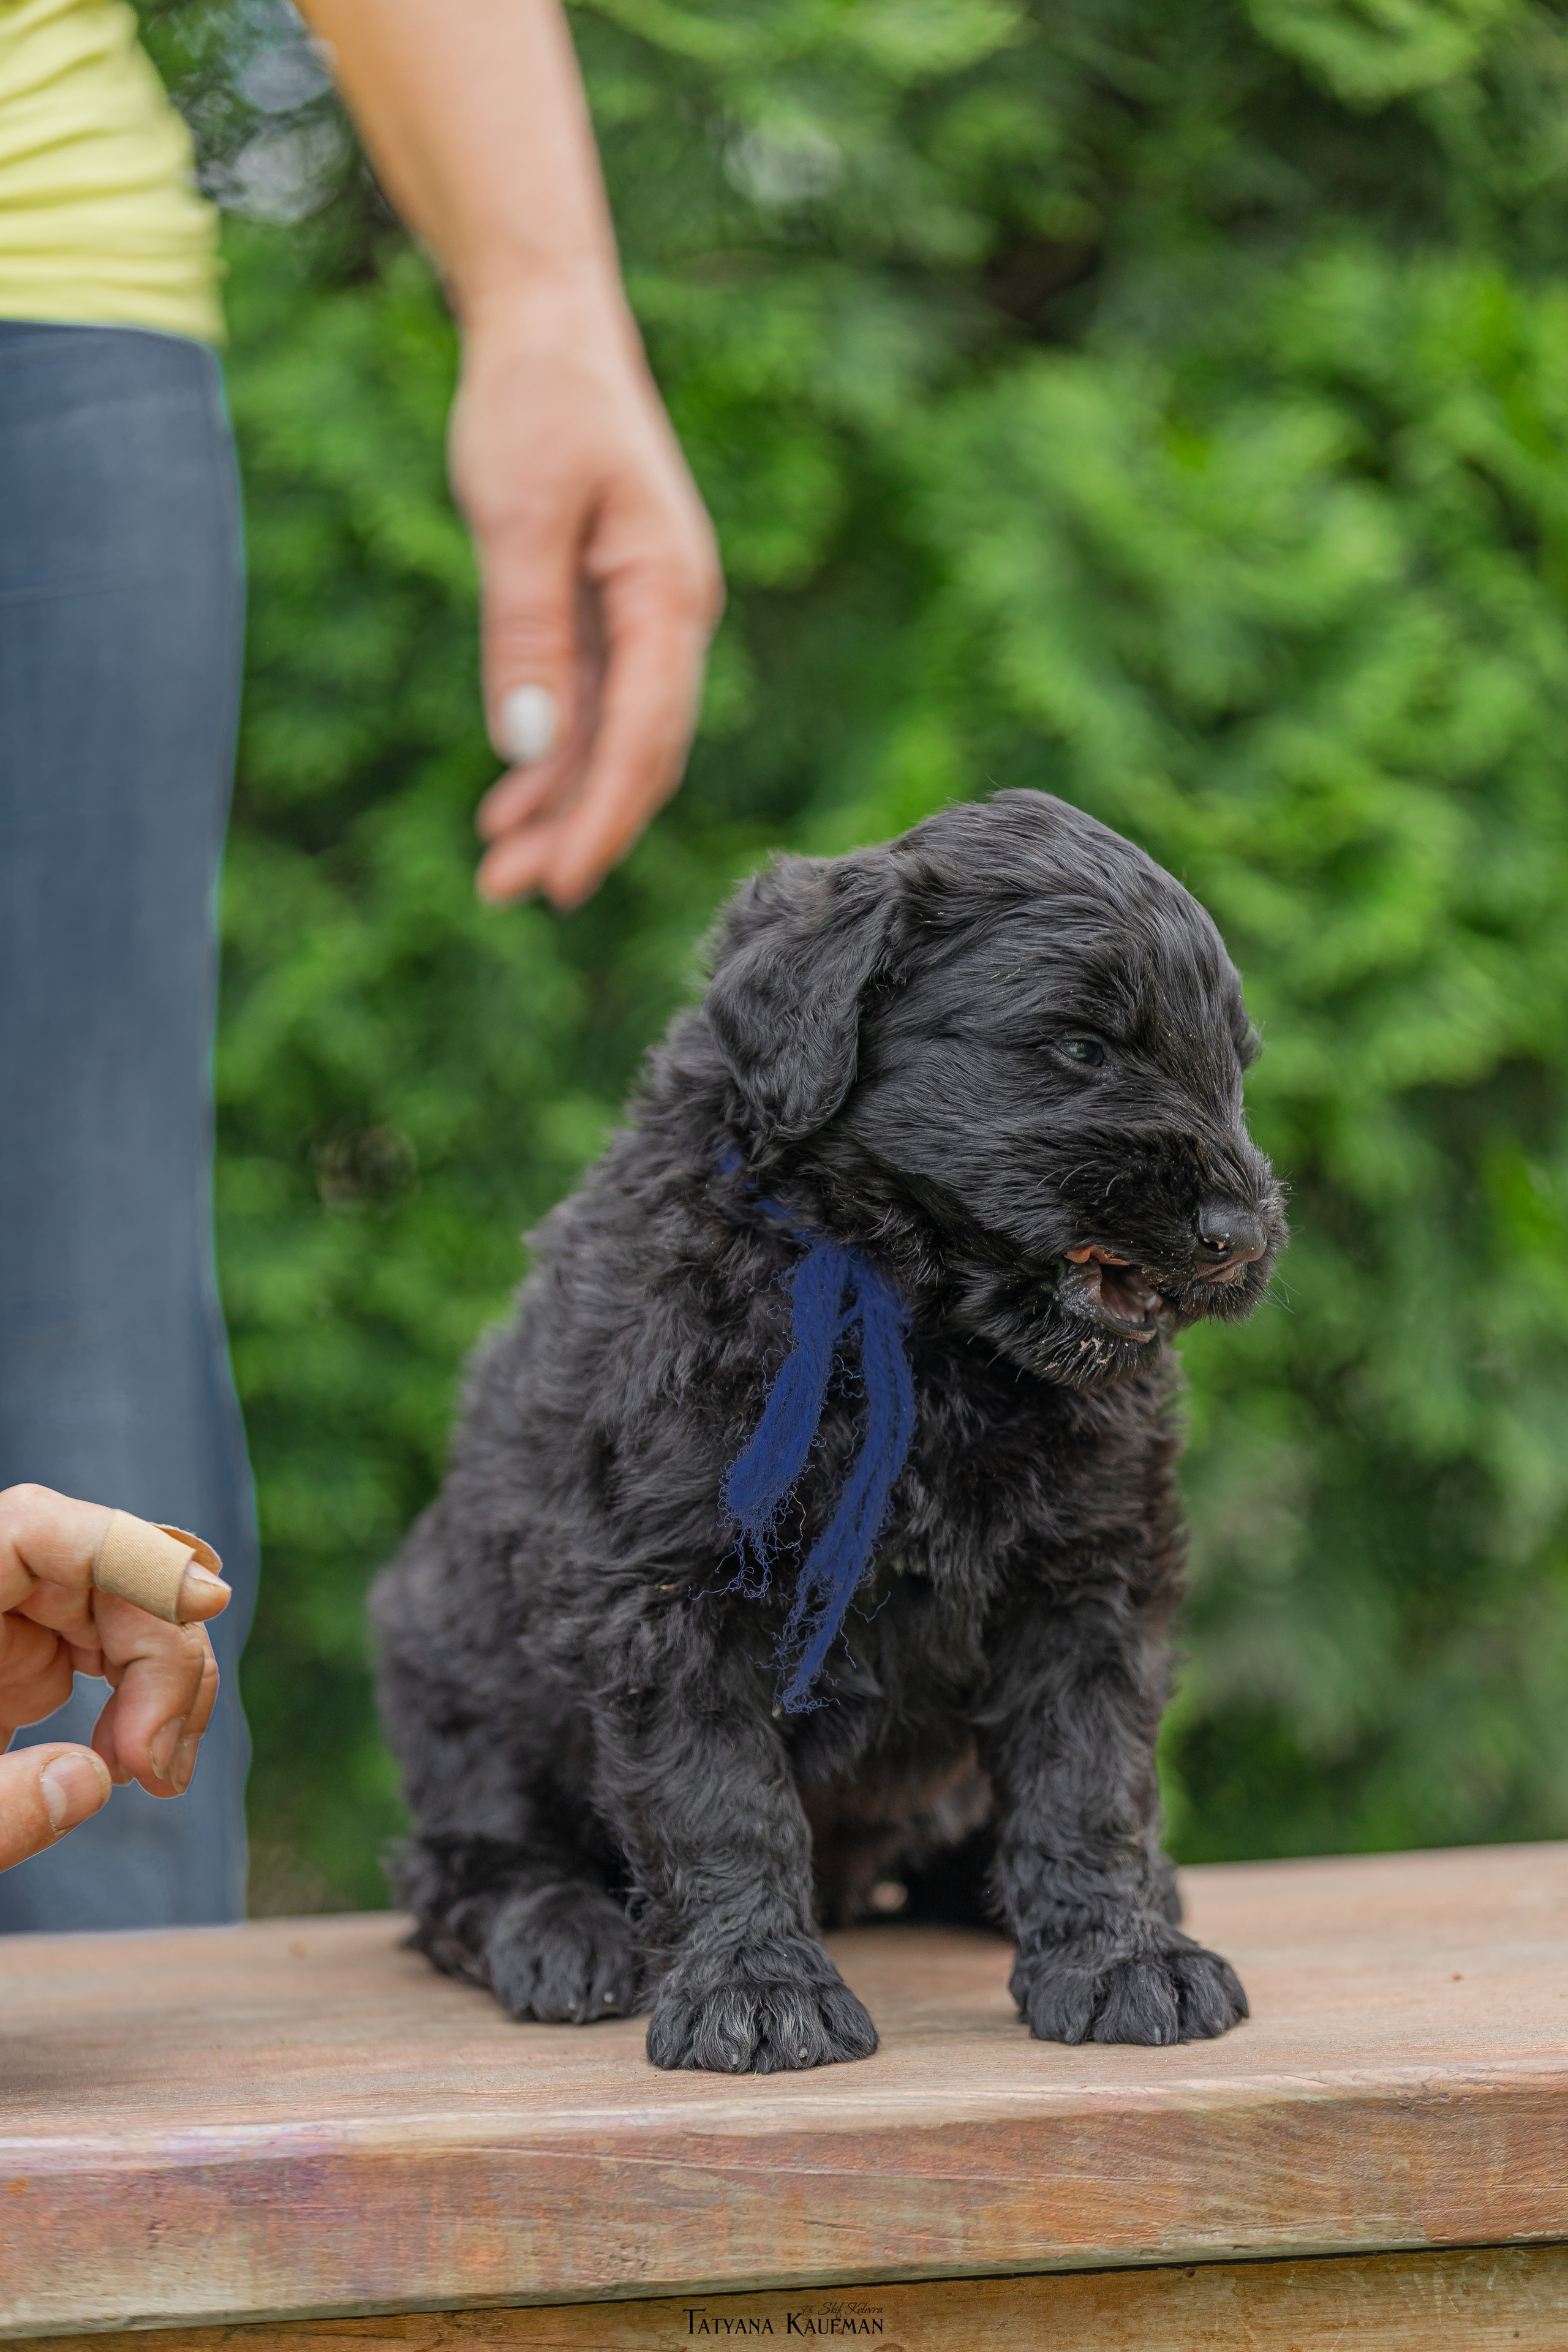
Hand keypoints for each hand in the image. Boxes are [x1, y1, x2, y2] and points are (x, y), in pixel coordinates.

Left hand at [0, 1484, 229, 1871]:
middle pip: (99, 1576)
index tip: (209, 1604)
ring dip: (159, 1684)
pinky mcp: (7, 1679)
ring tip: (156, 1775)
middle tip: (159, 1767)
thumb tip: (90, 1782)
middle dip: (159, 1653)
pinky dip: (134, 1708)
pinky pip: (95, 1663)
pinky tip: (136, 1766)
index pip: (38, 1528)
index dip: (132, 1553)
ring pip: (112, 1616)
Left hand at [452, 284, 722, 909]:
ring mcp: (645, 616)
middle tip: (506, 893)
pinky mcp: (609, 609)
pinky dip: (550, 756)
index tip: (560, 882)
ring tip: (495, 869)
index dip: (604, 816)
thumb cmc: (536, 400)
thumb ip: (528, 632)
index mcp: (670, 592)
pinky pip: (589, 705)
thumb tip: (526, 747)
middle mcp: (673, 614)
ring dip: (558, 804)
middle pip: (638, 752)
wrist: (544, 321)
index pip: (646, 734)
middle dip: (578, 828)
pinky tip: (508, 802)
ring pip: (611, 738)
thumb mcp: (518, 515)